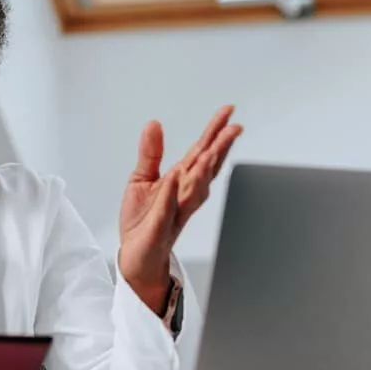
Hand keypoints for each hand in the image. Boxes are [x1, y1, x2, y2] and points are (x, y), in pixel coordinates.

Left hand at [118, 106, 241, 307]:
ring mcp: (175, 210)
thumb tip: (154, 124)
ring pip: (195, 188)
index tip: (228, 112)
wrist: (136, 256)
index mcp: (180, 180)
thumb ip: (150, 152)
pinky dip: (172, 192)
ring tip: (211, 150)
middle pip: (206, 167)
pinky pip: (168, 207)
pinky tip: (177, 176)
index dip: (214, 131)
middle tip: (234, 128)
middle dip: (220, 147)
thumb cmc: (143, 221)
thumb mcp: (142, 178)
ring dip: (204, 169)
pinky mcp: (161, 226)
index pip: (201, 151)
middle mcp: (184, 194)